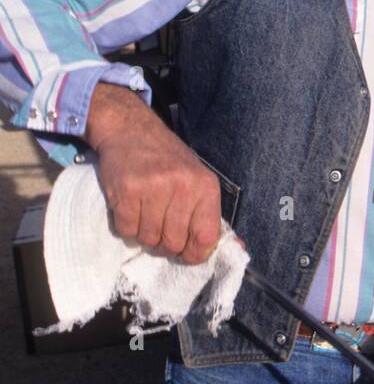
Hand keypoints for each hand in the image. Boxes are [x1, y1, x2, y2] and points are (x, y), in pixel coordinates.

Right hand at [85, 83, 221, 263]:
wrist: (131, 129)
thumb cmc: (167, 160)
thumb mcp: (197, 179)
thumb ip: (211, 215)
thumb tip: (238, 247)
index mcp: (205, 186)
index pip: (206, 238)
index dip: (194, 254)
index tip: (185, 253)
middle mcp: (183, 186)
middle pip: (173, 243)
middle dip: (164, 243)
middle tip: (158, 227)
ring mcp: (154, 188)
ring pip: (148, 239)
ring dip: (143, 234)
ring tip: (144, 213)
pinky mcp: (127, 190)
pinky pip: (126, 229)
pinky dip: (125, 226)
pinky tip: (129, 208)